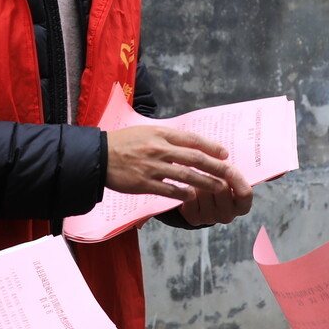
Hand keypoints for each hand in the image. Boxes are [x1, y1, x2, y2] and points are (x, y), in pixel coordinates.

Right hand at [105, 124, 231, 200]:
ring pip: (186, 176)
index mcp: (161, 134)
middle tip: (229, 172)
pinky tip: (192, 197)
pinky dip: (184, 194)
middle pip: (194, 158)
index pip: (192, 139)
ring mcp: (153, 167)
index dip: (211, 147)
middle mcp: (159, 149)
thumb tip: (187, 143)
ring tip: (218, 187)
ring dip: (205, 182)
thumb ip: (166, 137)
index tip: (224, 153)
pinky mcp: (145, 183)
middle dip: (215, 166)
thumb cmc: (122, 143)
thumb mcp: (145, 131)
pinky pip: (170, 190)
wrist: (98, 156)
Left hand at [177, 165, 252, 225]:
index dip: (236, 177)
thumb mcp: (232, 178)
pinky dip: (188, 186)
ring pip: (203, 190)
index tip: (227, 164)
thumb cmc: (220, 183)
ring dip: (199, 178)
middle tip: (208, 164)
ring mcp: (210, 218)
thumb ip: (233, 171)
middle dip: (214, 173)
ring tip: (198, 175)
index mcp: (242, 206)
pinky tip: (189, 185)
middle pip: (222, 188)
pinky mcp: (193, 218)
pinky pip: (189, 196)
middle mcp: (227, 215)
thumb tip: (228, 156)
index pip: (245, 193)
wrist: (200, 200)